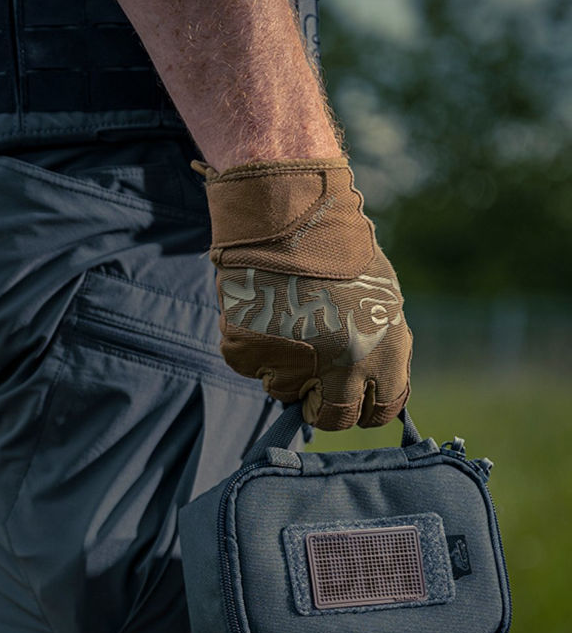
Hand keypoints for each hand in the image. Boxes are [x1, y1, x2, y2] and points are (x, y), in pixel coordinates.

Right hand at [199, 158, 411, 429]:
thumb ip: (378, 348)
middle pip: (331, 417)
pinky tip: (260, 310)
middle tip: (310, 384)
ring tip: (283, 319)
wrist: (286, 215)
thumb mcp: (380, 299)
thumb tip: (368, 389)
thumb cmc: (338, 250)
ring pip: (282, 389)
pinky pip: (249, 364)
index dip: (362, 409)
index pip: (380, 411)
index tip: (347, 400)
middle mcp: (341, 364)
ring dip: (282, 366)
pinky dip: (252, 345)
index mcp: (383, 350)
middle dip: (320, 404)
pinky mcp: (248, 351)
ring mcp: (291, 360)